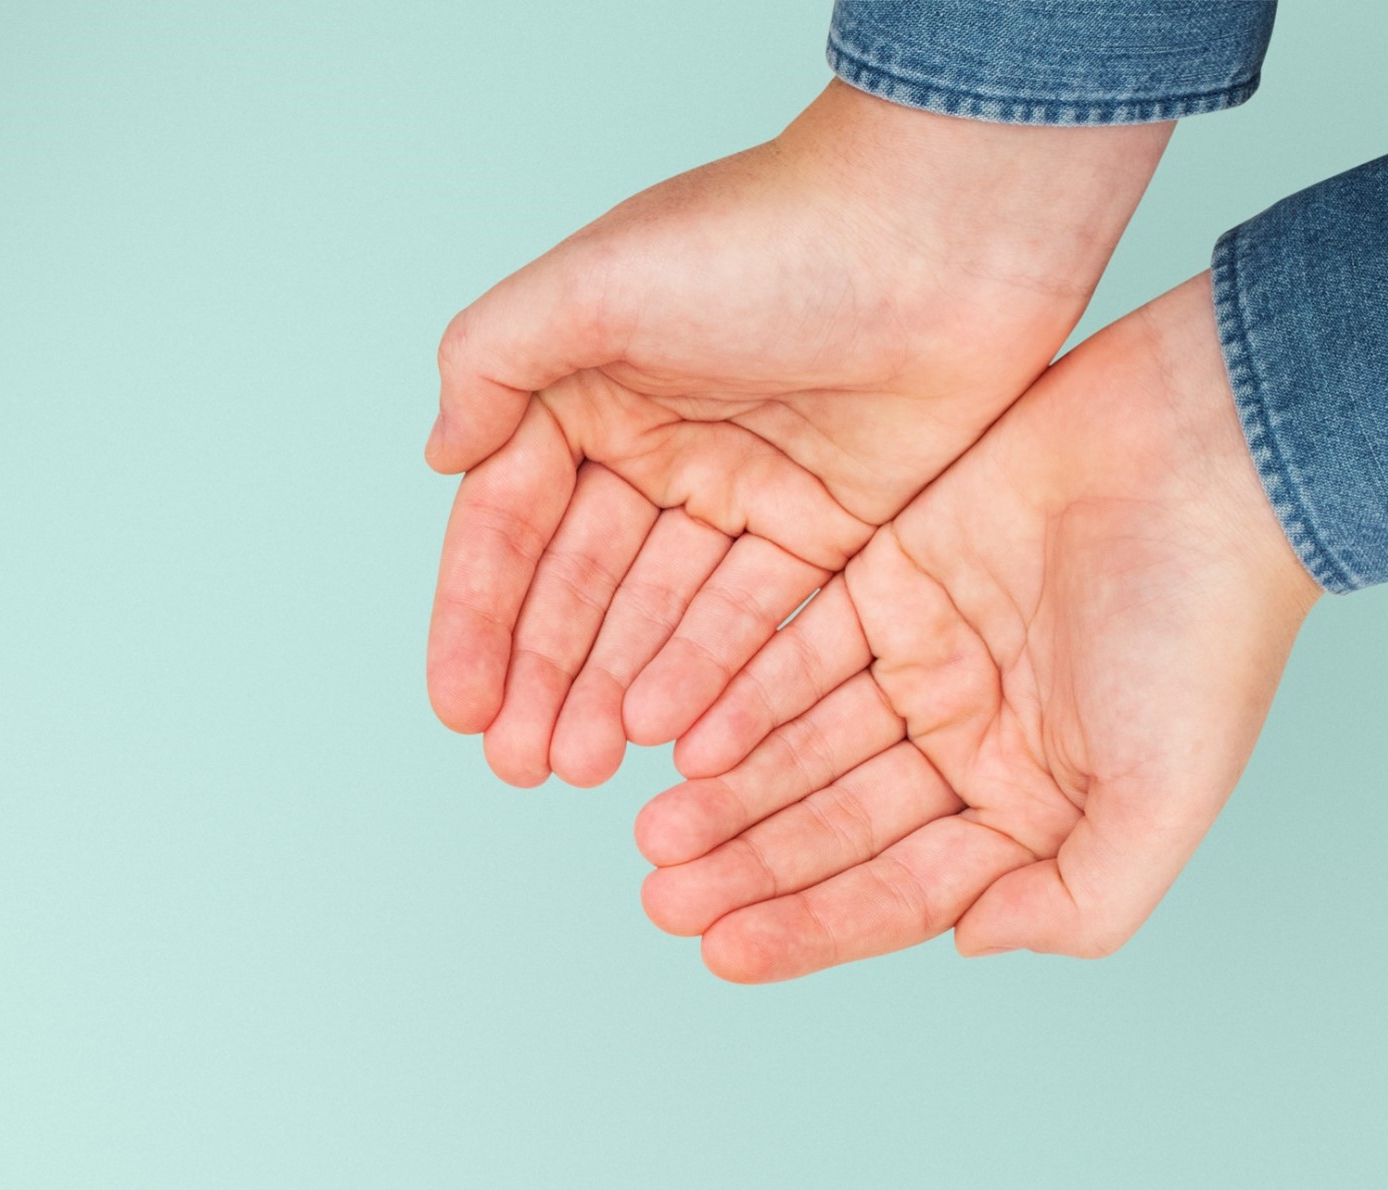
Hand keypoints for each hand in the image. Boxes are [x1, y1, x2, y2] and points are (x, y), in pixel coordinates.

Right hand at [427, 82, 1163, 788]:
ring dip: (614, 692)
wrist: (948, 225)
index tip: (461, 709)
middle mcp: (656, 442)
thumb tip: (439, 457)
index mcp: (587, 388)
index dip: (478, 620)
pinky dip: (709, 676)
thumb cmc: (773, 233)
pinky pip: (754, 618)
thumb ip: (490, 363)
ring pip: (659, 616)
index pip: (510, 524)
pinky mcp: (826, 522)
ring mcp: (742, 488)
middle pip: (579, 588)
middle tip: (522, 765)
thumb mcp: (594, 284)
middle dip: (545, 680)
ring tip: (583, 765)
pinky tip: (671, 734)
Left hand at [633, 276, 1318, 977]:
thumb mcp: (1165, 794)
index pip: (900, 888)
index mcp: (1033, 806)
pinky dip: (740, 698)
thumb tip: (971, 939)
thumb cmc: (1211, 621)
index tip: (721, 954)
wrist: (1218, 447)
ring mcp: (926, 662)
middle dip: (747, 866)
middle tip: (661, 900)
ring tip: (654, 834)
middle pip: (833, 824)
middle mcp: (970, 743)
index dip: (811, 927)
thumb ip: (1083, 898)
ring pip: (801, 746)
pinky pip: (796, 652)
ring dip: (727, 793)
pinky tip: (683, 743)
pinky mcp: (888, 579)